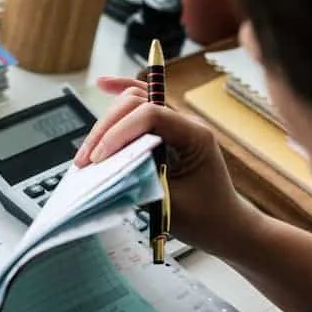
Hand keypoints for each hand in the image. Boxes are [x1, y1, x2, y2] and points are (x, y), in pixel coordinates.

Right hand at [74, 77, 262, 257]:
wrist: (224, 226)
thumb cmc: (205, 218)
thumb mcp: (171, 205)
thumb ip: (142, 182)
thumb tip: (107, 169)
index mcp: (195, 136)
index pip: (151, 115)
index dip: (119, 133)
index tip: (99, 159)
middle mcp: (185, 124)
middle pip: (137, 103)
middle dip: (107, 128)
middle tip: (87, 160)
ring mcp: (174, 127)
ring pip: (133, 104)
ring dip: (106, 124)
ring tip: (86, 154)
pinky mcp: (164, 135)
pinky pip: (140, 108)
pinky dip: (121, 97)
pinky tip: (104, 85)